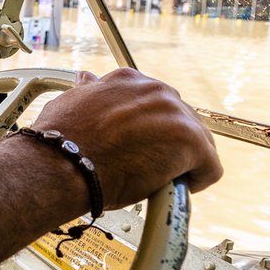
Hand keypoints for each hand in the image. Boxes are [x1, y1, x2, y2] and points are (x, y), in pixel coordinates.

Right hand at [31, 68, 222, 209]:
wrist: (61, 164)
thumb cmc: (60, 142)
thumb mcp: (73, 103)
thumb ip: (89, 92)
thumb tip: (87, 79)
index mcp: (129, 80)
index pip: (153, 103)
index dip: (147, 129)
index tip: (135, 145)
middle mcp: (156, 91)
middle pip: (179, 121)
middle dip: (166, 144)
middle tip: (144, 165)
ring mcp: (176, 115)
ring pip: (196, 144)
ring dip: (180, 162)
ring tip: (155, 179)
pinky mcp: (192, 143)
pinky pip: (209, 167)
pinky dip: (195, 182)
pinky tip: (171, 190)